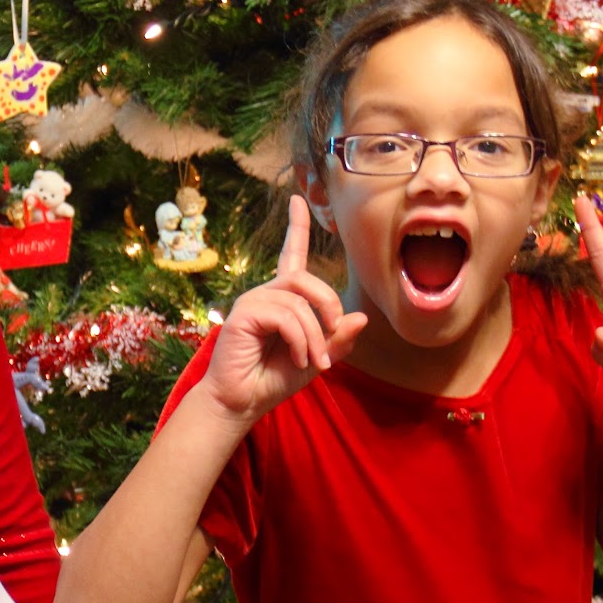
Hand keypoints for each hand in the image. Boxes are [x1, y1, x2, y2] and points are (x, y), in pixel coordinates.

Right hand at [203, 194, 366, 425]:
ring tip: (314, 361)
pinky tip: (299, 359)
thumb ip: (337, 340)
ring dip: (316, 334)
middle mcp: (266, 294)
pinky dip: (301, 340)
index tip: (297, 200)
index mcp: (282, 299)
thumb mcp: (316, 359)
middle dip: (328, 306)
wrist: (242, 402)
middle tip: (333, 339)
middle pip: (305, 278)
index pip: (291, 255)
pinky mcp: (243, 315)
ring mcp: (252, 302)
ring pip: (299, 301)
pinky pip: (286, 316)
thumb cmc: (273, 379)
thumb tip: (360, 317)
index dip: (296, 227)